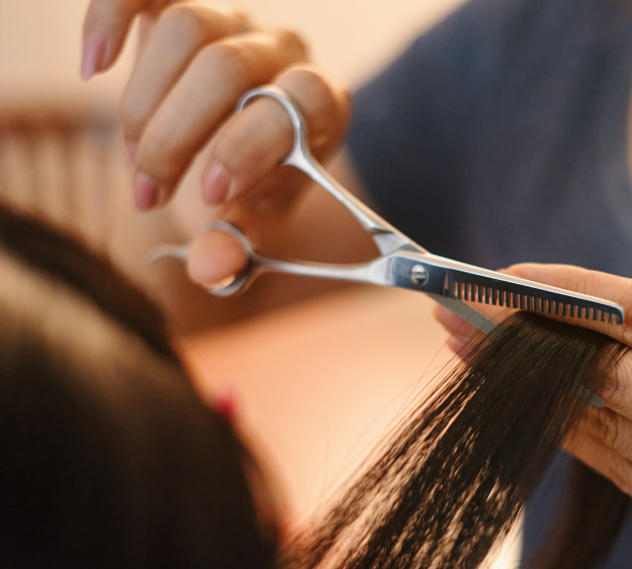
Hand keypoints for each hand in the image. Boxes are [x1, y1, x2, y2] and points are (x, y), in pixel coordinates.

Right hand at [81, 0, 350, 284]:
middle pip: (228, 67)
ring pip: (187, 27)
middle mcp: (286, 55)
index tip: (209, 194)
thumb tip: (210, 262)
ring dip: (143, 103)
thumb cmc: (251, 197)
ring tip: (134, 161)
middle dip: (177, 137)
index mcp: (321, 108)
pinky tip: (93, 67)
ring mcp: (237, 27)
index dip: (249, 143)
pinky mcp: (186, 12)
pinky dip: (110, 14)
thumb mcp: (253, 233)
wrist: (232, 165)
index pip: (301, 101)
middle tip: (150, 194)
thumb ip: (238, 252)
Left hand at [435, 241, 631, 568]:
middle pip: (610, 375)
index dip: (571, 295)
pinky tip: (536, 404)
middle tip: (460, 310)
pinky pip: (625, 474)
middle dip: (528, 338)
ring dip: (533, 387)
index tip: (507, 278)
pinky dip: (576, 433)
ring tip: (473, 352)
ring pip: (604, 429)